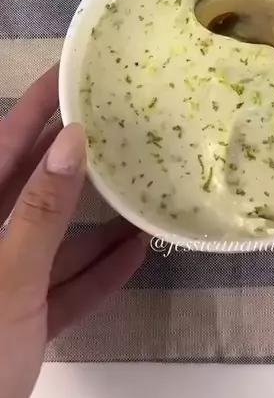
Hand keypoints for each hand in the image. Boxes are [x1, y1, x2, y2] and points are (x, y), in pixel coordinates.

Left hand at [0, 66, 147, 397]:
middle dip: (70, 156)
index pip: (1, 148)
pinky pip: (60, 287)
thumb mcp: (9, 279)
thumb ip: (41, 211)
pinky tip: (134, 253)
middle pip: (29, 187)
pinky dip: (94, 272)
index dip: (33, 109)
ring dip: (93, 219)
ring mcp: (1, 285)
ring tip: (136, 185)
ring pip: (50, 238)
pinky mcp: (19, 323)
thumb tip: (72, 141)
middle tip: (112, 119)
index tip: (69, 74)